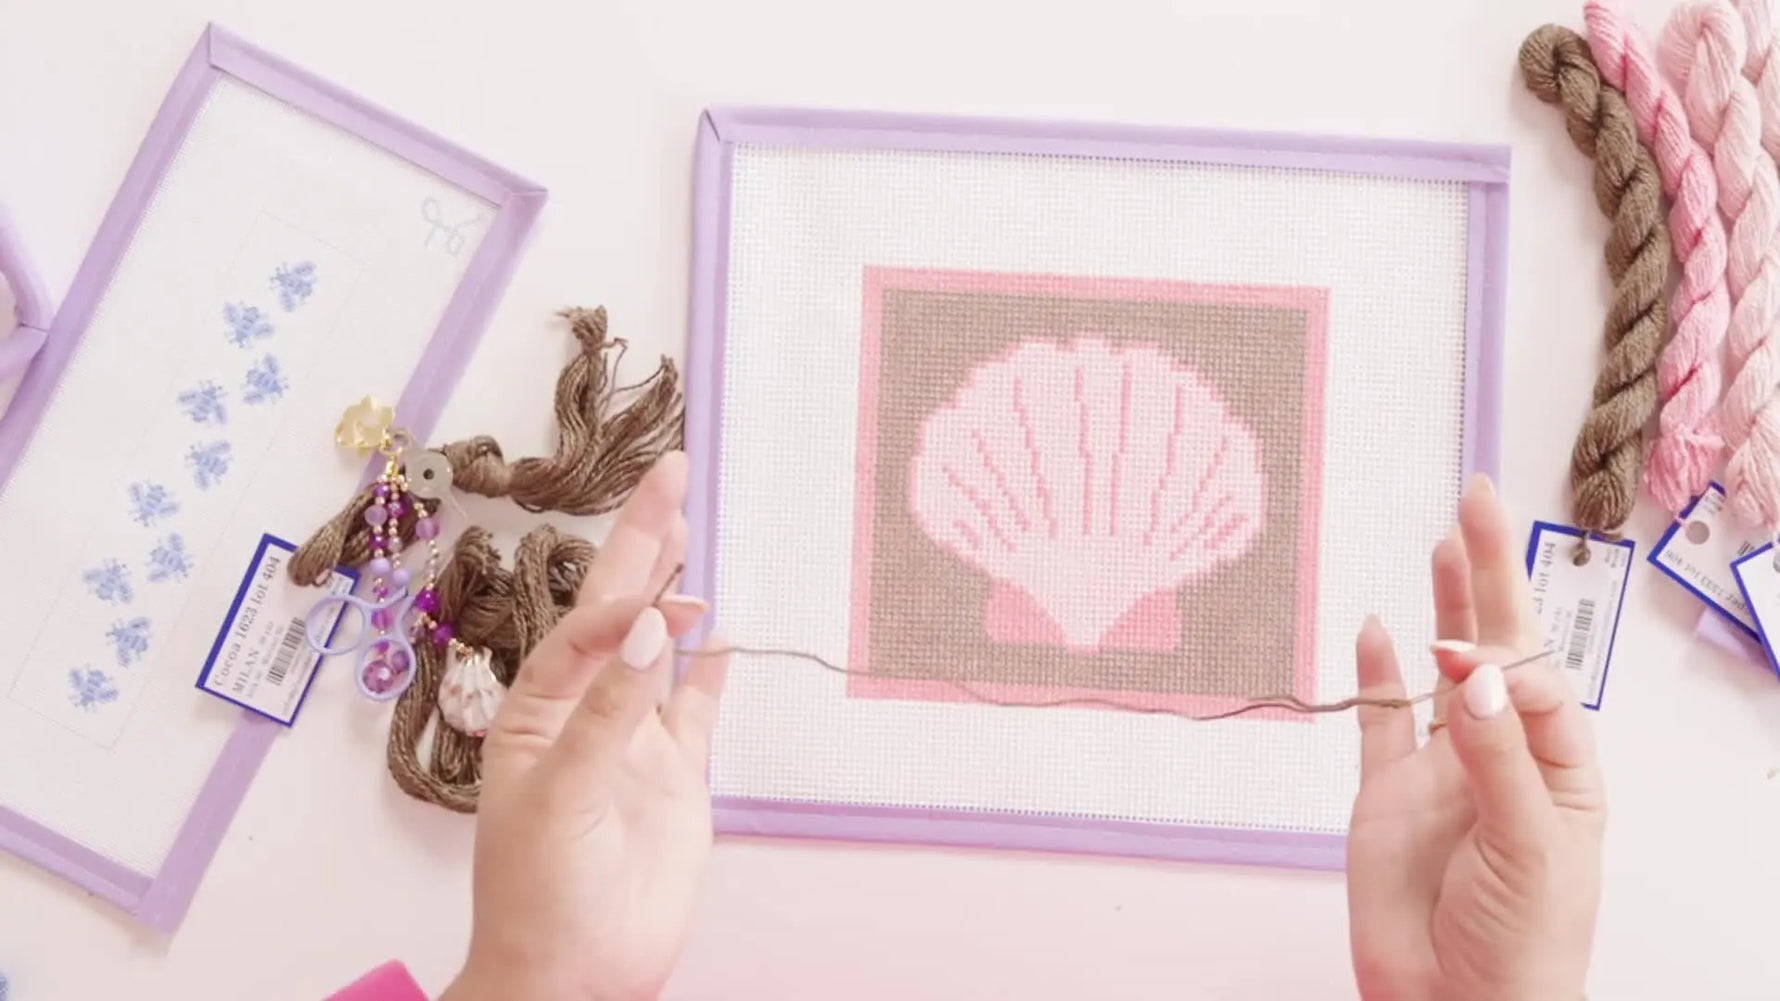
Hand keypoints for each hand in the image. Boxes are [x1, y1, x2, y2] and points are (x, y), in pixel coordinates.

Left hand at [442, 452, 728, 1000]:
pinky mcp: (678, 775)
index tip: (657, 588)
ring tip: (696, 526)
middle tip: (672, 474)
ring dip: (680, 590)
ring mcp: (636, 740)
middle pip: (622, 610)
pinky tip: (725, 627)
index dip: (619, 600)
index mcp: (537, 710)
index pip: (582, 631)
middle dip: (644, 542)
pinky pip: (699, 705)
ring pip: (664, 647)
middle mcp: (588, 711)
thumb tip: (655, 626)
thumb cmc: (539, 893)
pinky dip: (714, 667)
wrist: (578, 978)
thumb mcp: (563, 796)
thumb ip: (611, 710)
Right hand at [1346, 475, 1604, 1000]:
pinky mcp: (1385, 796)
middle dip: (1487, 575)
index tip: (1464, 653)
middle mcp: (1501, 755)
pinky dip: (1375, 673)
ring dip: (1441, 608)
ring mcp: (1440, 773)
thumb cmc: (1525, 945)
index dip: (1500, 653)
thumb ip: (1496, 756)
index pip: (1533, 680)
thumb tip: (1475, 674)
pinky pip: (1378, 721)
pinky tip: (1377, 628)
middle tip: (1476, 500)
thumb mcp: (1531, 846)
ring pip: (1438, 673)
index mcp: (1559, 766)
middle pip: (1495, 648)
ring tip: (1440, 540)